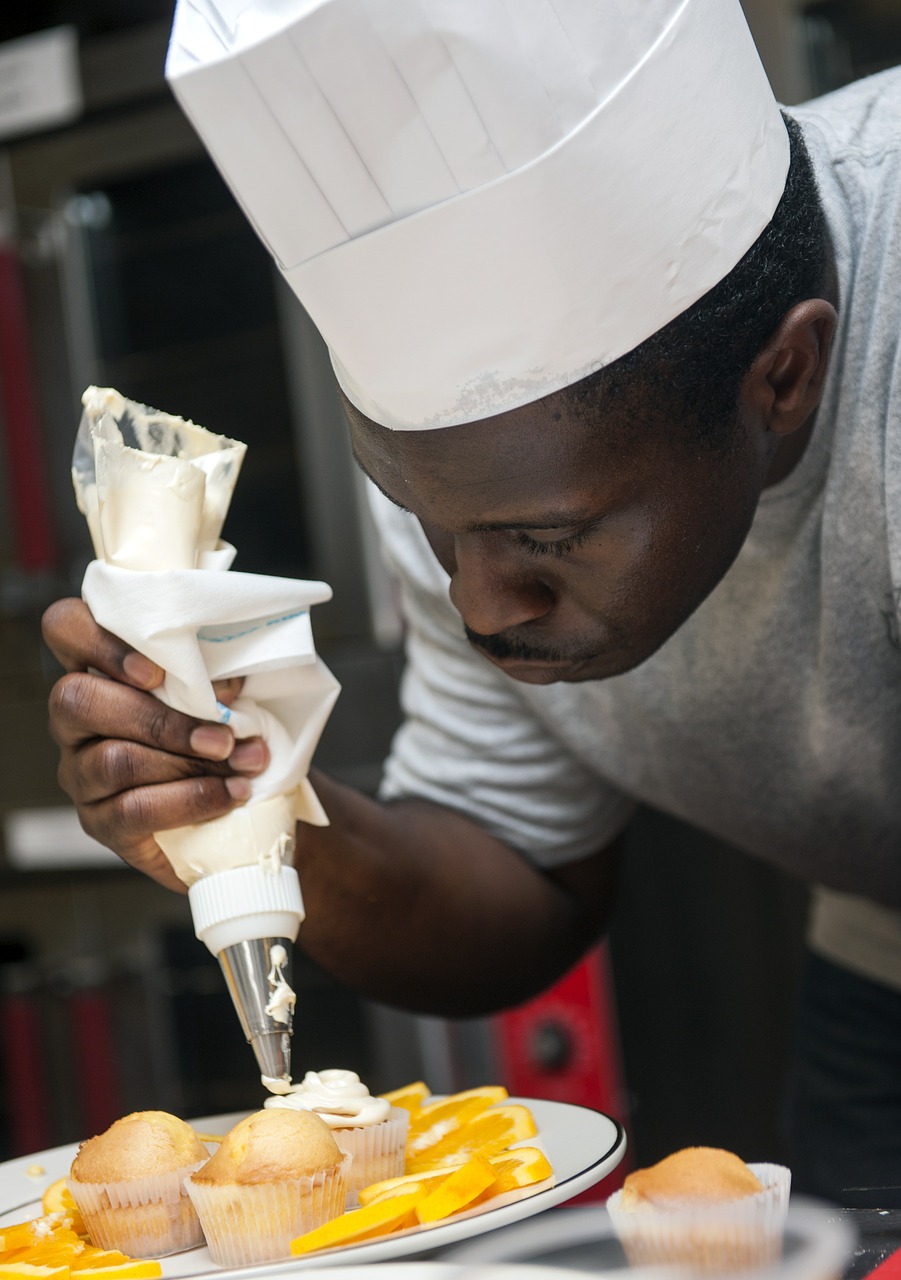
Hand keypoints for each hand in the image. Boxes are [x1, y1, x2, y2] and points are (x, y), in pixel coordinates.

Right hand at [42, 598, 268, 891]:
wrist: (230, 811)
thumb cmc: (222, 732)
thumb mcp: (219, 693)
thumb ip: (211, 676)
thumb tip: (228, 683)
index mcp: (98, 668)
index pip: (65, 627)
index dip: (99, 642)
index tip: (157, 672)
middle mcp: (74, 719)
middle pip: (78, 700)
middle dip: (160, 719)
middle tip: (224, 735)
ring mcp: (79, 772)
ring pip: (112, 760)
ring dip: (187, 763)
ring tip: (242, 764)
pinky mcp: (98, 821)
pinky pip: (131, 810)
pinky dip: (191, 801)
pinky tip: (231, 794)